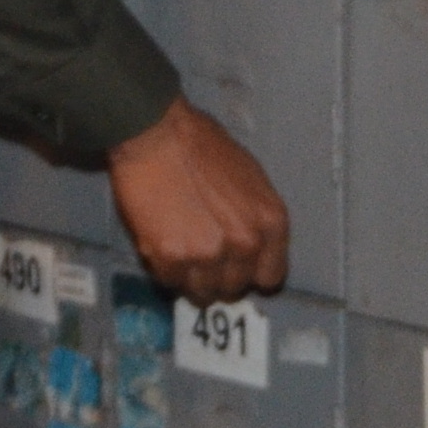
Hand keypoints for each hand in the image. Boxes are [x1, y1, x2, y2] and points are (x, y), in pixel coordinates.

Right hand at [107, 100, 288, 305]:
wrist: (156, 134)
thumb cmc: (202, 145)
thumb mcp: (250, 178)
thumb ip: (254, 217)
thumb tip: (250, 246)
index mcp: (271, 223)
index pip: (271, 276)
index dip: (251, 271)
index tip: (237, 265)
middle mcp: (245, 245)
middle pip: (235, 287)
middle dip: (220, 276)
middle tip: (202, 255)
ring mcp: (208, 255)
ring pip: (203, 293)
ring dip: (193, 279)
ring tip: (181, 254)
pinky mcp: (171, 259)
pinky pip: (171, 283)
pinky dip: (166, 270)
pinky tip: (162, 246)